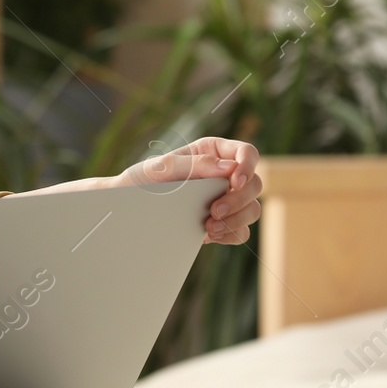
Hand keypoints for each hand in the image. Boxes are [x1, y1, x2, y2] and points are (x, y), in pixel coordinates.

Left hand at [118, 137, 261, 245]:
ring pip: (253, 209)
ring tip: (209, 227)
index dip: (248, 166)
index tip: (235, 180)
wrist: (131, 209)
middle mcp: (225, 174)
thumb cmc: (144, 180)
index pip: (247, 154)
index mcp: (214, 152)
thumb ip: (196, 164)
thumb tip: (229, 167)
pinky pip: (242, 231)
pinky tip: (209, 234)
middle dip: (239, 200)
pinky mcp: (224, 222)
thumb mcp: (163, 167)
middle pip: (255, 184)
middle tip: (214, 211)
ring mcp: (227, 199)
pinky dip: (230, 234)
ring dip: (236, 219)